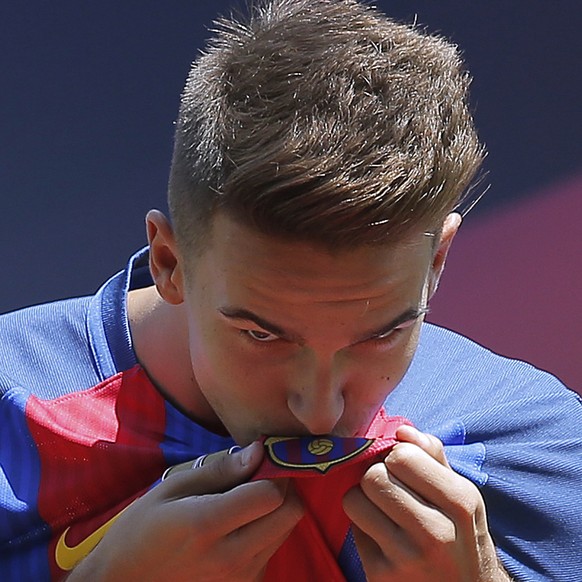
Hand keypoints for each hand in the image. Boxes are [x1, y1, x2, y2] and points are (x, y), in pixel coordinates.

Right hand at [67, 442, 303, 581]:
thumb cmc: (141, 530)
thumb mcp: (172, 488)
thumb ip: (219, 470)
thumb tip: (258, 452)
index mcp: (208, 525)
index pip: (271, 494)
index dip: (272, 470)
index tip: (260, 460)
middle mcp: (231, 557)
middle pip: (290, 513)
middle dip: (282, 488)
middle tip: (258, 477)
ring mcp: (240, 578)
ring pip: (285, 531)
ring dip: (274, 511)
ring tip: (244, 504)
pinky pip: (271, 552)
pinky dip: (266, 533)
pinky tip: (237, 528)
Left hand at [343, 426, 510, 581]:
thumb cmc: (459, 536)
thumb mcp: (461, 496)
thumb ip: (433, 456)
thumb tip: (402, 431)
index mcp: (460, 501)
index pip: (402, 456)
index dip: (394, 457)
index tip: (402, 470)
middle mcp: (437, 532)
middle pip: (373, 476)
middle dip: (376, 477)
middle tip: (389, 490)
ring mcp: (407, 558)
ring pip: (354, 499)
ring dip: (362, 500)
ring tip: (382, 510)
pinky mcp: (382, 576)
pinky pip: (352, 529)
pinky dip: (362, 527)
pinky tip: (382, 537)